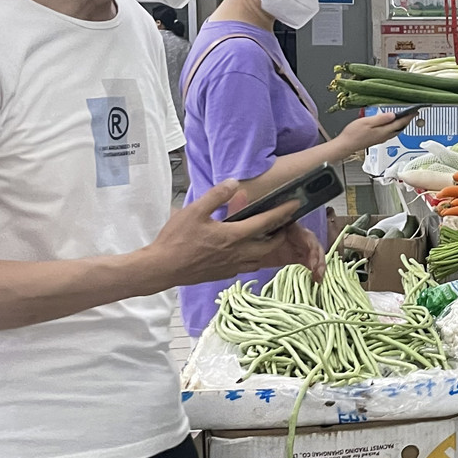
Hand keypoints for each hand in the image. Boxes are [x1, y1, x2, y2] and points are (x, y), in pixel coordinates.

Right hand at [145, 181, 317, 287]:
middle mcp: (238, 253)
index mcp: (233, 236)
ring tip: (271, 236)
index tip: (296, 204)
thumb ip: (216, 196)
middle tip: (285, 223)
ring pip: (260, 258)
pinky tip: (248, 251)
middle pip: (270, 245)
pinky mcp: (224, 274)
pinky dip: (255, 257)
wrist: (161, 268)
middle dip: (281, 233)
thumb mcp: (194, 211)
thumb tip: (234, 183)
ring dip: (270, 247)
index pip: (266, 222)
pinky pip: (248, 266)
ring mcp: (231, 266)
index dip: (283, 212)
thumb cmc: (176, 240)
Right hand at [335, 110, 412, 152]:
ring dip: (401, 124)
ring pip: (395, 131)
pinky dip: (393, 127)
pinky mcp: (377, 139)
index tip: (415, 112)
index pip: (400, 123)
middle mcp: (384, 136)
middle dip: (407, 121)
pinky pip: (389, 133)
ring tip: (403, 118)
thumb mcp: (367, 122)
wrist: (345, 145)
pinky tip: (391, 124)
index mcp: (384, 131)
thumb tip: (393, 115)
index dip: (408, 117)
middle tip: (412, 114)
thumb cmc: (353, 134)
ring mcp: (381, 139)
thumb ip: (381, 119)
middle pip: (400, 128)